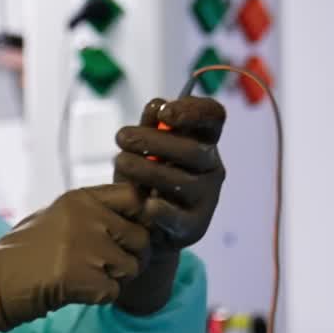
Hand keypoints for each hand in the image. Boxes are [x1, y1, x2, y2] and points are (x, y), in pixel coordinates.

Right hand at [0, 183, 149, 332]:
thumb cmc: (21, 251)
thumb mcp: (54, 216)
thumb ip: (92, 211)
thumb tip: (137, 208)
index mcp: (80, 199)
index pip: (135, 197)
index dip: (139, 216)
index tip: (124, 231)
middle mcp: (89, 218)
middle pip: (142, 237)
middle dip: (130, 255)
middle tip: (102, 264)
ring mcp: (89, 248)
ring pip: (133, 267)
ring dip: (115, 278)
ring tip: (84, 276)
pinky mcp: (87, 279)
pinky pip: (115, 292)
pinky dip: (99, 297)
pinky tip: (74, 291)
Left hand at [114, 96, 225, 246]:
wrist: (141, 224)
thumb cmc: (145, 177)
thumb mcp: (144, 147)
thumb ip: (151, 126)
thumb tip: (157, 105)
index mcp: (204, 141)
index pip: (213, 117)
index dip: (194, 110)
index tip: (164, 113)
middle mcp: (211, 168)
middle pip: (194, 150)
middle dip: (154, 140)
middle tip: (121, 136)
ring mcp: (206, 198)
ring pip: (183, 181)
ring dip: (147, 169)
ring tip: (120, 161)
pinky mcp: (193, 227)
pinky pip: (179, 218)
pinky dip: (163, 210)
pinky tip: (147, 202)